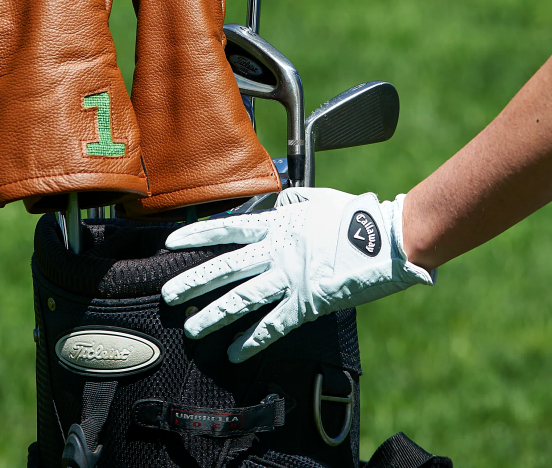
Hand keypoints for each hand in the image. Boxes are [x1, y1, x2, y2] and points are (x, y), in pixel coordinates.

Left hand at [162, 187, 434, 362]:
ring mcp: (290, 277)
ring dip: (215, 314)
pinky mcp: (307, 302)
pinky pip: (274, 324)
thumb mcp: (318, 198)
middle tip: (167, 293)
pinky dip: (253, 340)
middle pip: (226, 267)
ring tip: (192, 327)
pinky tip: (234, 353)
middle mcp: (276, 250)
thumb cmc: (355, 215)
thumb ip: (294, 200)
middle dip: (194, 280)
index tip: (171, 242)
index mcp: (278, 223)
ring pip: (243, 298)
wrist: (384, 238)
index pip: (228, 229)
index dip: (197, 236)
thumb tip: (283, 200)